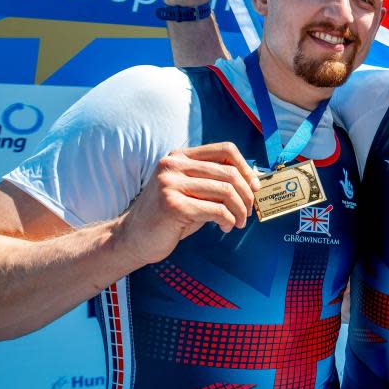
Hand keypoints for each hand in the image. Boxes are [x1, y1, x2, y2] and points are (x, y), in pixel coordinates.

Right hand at [115, 142, 260, 267]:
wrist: (133, 238)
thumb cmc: (169, 216)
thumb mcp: (192, 191)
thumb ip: (215, 181)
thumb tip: (253, 180)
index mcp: (180, 156)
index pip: (225, 150)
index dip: (246, 167)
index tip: (255, 186)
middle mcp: (173, 165)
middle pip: (229, 173)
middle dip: (247, 195)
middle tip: (249, 211)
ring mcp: (170, 184)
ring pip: (225, 191)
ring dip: (240, 210)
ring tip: (239, 222)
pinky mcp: (173, 205)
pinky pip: (217, 210)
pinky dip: (229, 220)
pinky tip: (226, 226)